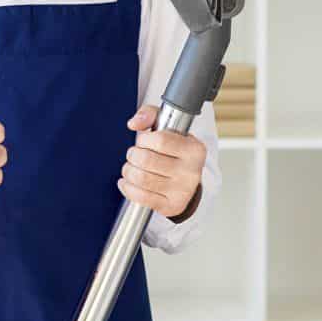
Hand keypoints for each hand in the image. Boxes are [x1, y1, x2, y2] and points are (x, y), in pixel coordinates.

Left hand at [120, 105, 205, 219]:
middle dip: (132, 155)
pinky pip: (141, 197)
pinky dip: (127, 188)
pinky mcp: (171, 206)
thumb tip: (134, 123)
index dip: (144, 139)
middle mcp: (191, 171)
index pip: (161, 140)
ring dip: (128, 171)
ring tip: (130, 168)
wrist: (186, 182)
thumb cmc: (174, 151)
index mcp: (195, 150)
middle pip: (147, 160)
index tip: (143, 140)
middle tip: (134, 155)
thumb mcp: (168, 127)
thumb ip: (150, 114)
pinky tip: (127, 182)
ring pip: (141, 179)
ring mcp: (182, 191)